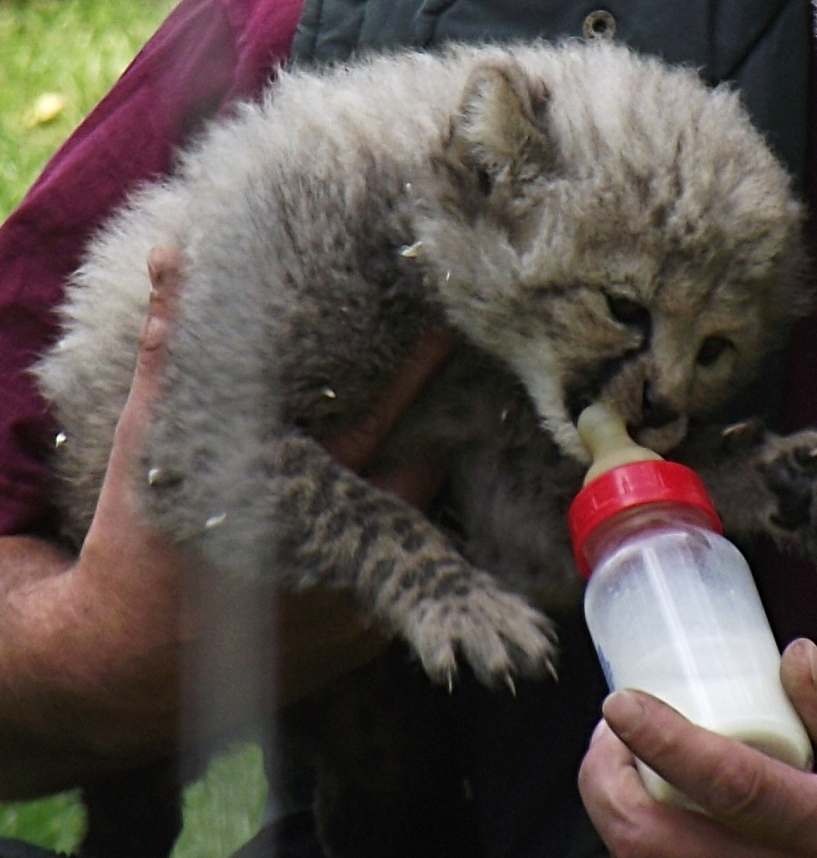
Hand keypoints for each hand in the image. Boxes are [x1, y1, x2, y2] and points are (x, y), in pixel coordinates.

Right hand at [0, 245, 452, 795]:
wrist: (124, 665)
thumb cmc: (136, 546)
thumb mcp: (148, 445)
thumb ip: (172, 353)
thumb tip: (175, 258)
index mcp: (288, 498)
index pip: (374, 416)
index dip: (416, 369)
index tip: (452, 324)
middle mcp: (334, 555)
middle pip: (418, 470)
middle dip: (439, 423)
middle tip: (460, 378)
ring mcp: (355, 604)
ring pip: (420, 523)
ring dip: (425, 476)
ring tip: (443, 430)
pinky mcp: (360, 639)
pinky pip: (407, 572)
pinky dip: (409, 532)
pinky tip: (405, 499)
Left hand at [578, 637, 816, 856]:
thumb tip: (795, 659)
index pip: (736, 789)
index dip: (668, 744)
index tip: (622, 703)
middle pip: (656, 844)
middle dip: (608, 781)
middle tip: (612, 728)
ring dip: (613, 804)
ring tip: (620, 752)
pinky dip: (635, 830)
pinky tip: (642, 792)